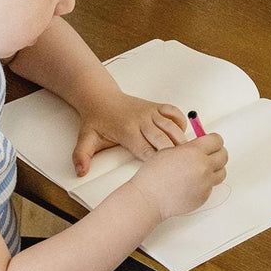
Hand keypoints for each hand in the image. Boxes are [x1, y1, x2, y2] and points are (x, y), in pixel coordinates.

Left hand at [73, 93, 187, 176]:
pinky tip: (182, 134)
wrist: (99, 97)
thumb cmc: (96, 120)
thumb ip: (82, 156)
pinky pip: (173, 112)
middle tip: (185, 167)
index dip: (157, 162)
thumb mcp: (85, 139)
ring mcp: (150, 112)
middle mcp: (141, 120)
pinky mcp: (155, 106)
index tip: (165, 173)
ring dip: (181, 139)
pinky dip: (181, 122)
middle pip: (163, 138)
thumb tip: (80, 171)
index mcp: (126, 131)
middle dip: (174, 153)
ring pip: (171, 125)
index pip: (146, 149)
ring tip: (191, 154)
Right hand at [128, 134, 227, 219]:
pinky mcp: (204, 196)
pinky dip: (205, 183)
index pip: (217, 140)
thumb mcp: (169, 151)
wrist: (149, 198)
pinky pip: (212, 186)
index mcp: (194, 152)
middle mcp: (203, 167)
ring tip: (202, 169)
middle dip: (218, 153)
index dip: (214, 141)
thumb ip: (189, 148)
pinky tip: (193, 183)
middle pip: (224, 155)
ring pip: (221, 172)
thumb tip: (201, 147)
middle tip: (210, 154)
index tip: (211, 142)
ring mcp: (206, 183)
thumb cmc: (153, 175)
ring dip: (215, 169)